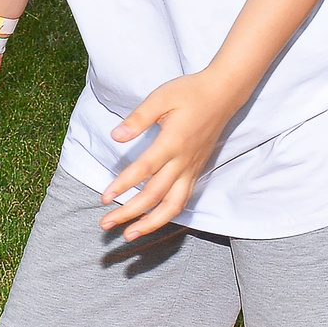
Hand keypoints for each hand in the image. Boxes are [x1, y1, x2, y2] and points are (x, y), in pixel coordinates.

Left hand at [99, 68, 247, 239]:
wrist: (223, 94)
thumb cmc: (190, 92)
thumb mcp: (161, 97)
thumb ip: (139, 118)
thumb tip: (117, 136)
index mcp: (172, 142)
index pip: (144, 170)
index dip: (123, 185)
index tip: (105, 197)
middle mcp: (183, 161)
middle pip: (155, 195)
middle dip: (129, 213)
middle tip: (106, 224)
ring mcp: (192, 168)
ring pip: (173, 205)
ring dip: (151, 223)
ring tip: (131, 234)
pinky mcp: (196, 171)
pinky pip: (182, 199)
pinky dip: (167, 214)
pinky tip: (154, 221)